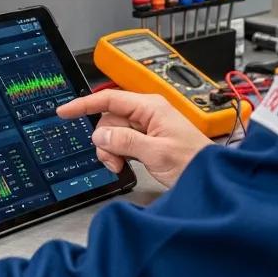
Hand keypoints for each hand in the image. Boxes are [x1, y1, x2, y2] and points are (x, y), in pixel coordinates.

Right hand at [57, 90, 211, 187]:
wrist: (212, 178)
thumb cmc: (194, 162)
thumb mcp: (156, 153)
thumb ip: (125, 142)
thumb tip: (100, 136)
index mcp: (151, 107)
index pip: (109, 99)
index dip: (84, 104)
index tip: (65, 111)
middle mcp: (148, 112)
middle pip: (109, 119)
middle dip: (104, 141)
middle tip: (112, 161)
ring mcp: (148, 126)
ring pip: (114, 132)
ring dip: (112, 150)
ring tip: (121, 166)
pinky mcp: (148, 139)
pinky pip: (123, 141)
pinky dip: (119, 154)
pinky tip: (125, 164)